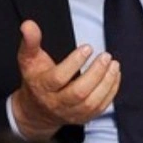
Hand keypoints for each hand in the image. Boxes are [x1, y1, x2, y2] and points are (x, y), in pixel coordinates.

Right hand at [10, 20, 119, 138]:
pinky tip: (114, 76)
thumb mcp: (28, 59)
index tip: (87, 48)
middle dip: (95, 74)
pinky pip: (100, 107)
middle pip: (79, 92)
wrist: (36, 111)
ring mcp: (71, 113)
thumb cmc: (34, 79)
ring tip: (113, 64)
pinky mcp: (83, 117)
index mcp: (42, 87)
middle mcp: (56, 103)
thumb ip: (30, 41)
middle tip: (105, 56)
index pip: (59, 78)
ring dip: (106, 82)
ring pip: (92, 102)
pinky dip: (111, 91)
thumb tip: (28, 24)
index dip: (74, 63)